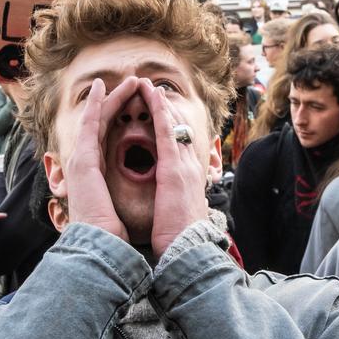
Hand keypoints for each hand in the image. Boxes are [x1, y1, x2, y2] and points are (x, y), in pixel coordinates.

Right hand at [62, 77, 140, 241]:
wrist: (97, 244)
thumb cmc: (108, 234)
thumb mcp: (114, 209)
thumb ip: (116, 197)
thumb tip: (130, 200)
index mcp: (94, 175)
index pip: (106, 140)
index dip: (116, 120)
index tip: (130, 105)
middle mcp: (84, 164)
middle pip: (100, 125)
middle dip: (116, 103)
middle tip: (130, 83)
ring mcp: (80, 159)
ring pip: (95, 119)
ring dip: (111, 98)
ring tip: (126, 80)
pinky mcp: (83, 158)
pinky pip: (90, 123)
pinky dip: (97, 104)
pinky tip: (104, 88)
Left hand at [138, 77, 210, 257]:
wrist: (188, 252)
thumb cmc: (182, 243)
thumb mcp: (178, 220)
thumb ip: (175, 209)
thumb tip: (172, 210)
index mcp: (188, 183)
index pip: (179, 150)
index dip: (170, 131)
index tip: (160, 118)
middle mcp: (190, 169)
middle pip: (178, 132)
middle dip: (165, 111)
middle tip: (153, 92)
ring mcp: (184, 166)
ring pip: (173, 125)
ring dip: (161, 104)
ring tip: (149, 86)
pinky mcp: (174, 167)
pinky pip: (166, 130)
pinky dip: (160, 110)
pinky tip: (151, 94)